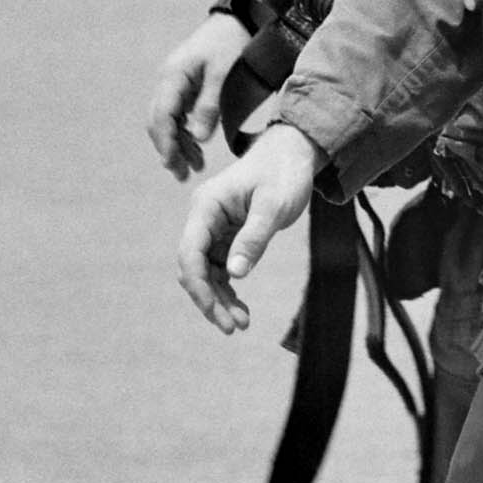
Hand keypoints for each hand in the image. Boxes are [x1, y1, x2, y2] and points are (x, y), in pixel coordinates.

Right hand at [147, 15, 254, 178]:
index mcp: (173, 75)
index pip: (161, 115)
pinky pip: (178, 114)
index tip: (173, 164)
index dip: (166, 142)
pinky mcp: (186, 85)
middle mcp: (168, 80)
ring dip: (178, 144)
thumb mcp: (224, 74)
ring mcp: (175, 82)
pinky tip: (197, 149)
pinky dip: (185, 133)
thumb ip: (210, 105)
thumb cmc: (232, 43)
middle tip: (182, 175)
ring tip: (194, 168)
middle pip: (159, 121)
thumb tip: (200, 139)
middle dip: (169, 149)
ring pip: (168, 120)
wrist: (239, 18)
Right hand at [177, 124, 320, 332]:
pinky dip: (229, 290)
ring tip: (241, 325)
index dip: (198, 285)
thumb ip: (254, 238)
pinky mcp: (226, 237)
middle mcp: (203, 218)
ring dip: (220, 300)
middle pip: (194, 267)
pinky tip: (241, 310)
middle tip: (232, 328)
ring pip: (207, 273)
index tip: (214, 311)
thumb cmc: (284, 174)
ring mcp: (213, 229)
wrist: (293, 155)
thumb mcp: (274, 206)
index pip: (190, 252)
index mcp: (206, 206)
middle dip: (209, 299)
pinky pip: (220, 269)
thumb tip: (235, 275)